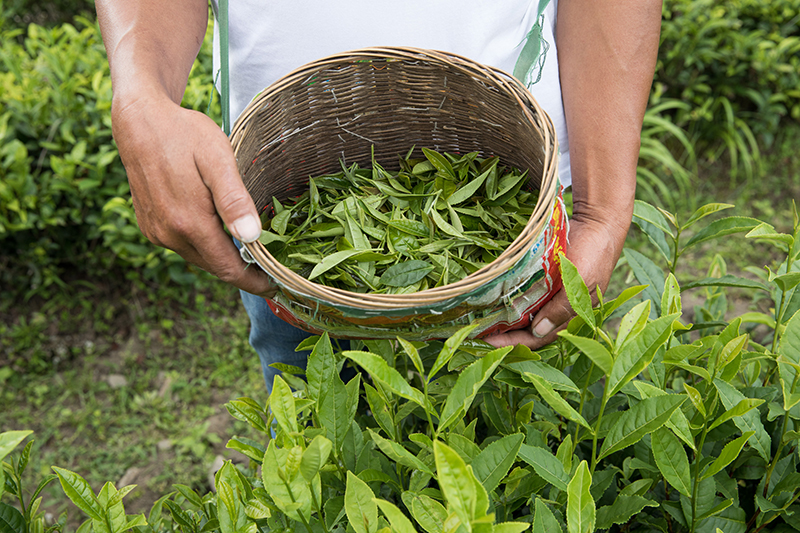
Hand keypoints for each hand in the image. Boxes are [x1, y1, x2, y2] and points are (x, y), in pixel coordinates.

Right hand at [113, 94, 276, 297]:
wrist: (139, 121)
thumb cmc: (183, 135)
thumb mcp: (217, 160)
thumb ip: (234, 200)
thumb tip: (252, 237)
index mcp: (189, 223)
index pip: (228, 270)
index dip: (254, 282)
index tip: (276, 286)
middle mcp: (168, 234)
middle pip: (215, 266)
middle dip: (242, 270)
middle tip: (271, 262)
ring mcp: (156, 231)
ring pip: (199, 256)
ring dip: (223, 255)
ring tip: (250, 246)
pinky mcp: (149, 225)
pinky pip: (183, 244)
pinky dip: (204, 243)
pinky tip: (218, 227)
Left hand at [483, 213, 627, 348]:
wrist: (597, 222)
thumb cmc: (594, 254)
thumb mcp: (580, 283)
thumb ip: (562, 309)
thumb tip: (538, 332)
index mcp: (568, 316)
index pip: (536, 338)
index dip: (511, 342)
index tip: (485, 341)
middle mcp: (555, 309)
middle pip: (525, 329)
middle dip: (501, 333)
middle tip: (473, 332)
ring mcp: (548, 294)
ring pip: (521, 313)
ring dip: (501, 318)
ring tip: (476, 319)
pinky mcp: (541, 279)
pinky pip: (521, 293)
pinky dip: (506, 298)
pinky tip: (489, 298)